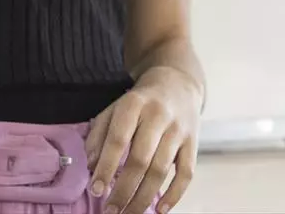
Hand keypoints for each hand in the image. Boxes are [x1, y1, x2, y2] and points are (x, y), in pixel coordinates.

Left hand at [86, 68, 200, 213]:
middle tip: (111, 211)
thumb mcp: (115, 108)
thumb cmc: (140, 102)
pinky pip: (187, 172)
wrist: (178, 83)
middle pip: (141, 159)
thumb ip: (99, 134)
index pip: (118, 140)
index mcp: (134, 104)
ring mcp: (178, 129)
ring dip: (144, 198)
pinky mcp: (193, 141)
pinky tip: (160, 210)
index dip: (106, 167)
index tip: (96, 190)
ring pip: (161, 170)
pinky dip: (175, 195)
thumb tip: (91, 166)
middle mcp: (158, 115)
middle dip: (124, 190)